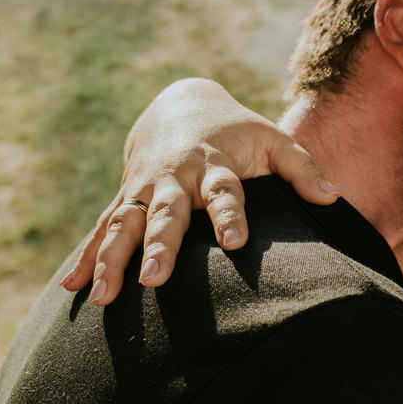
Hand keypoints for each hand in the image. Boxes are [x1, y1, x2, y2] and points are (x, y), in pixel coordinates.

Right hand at [60, 78, 338, 304]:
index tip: (235, 243)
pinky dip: (85, 259)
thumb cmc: (237, 132)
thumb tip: (333, 197)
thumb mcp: (272, 140)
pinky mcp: (125, 199)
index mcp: (214, 165)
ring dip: (111, 260)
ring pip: (123, 225)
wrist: (180, 104)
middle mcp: (175, 178)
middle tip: (154, 279)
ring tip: (103, 298)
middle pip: (166, 214)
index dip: (230, 216)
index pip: (224, 192)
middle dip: (158, 246)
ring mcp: (144, 189)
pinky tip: (70, 291)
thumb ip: (301, 168)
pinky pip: (101, 230)